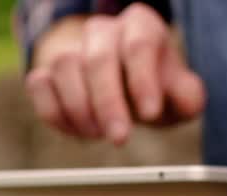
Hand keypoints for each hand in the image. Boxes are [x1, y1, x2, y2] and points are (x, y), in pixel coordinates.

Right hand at [25, 5, 204, 144]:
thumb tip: (187, 103)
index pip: (139, 45)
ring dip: (80, 108)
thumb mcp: (176, 91)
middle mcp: (102, 31)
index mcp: (140, 26)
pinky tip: (76, 130)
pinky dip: (54, 112)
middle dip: (108, 102)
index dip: (143, 81)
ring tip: (98, 134)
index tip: (150, 115)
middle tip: (119, 137)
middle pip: (98, 58)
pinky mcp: (45, 71)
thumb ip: (187, 97)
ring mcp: (70, 48)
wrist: (115, 84)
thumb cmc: (148, 88)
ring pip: (64, 67)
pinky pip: (39, 85)